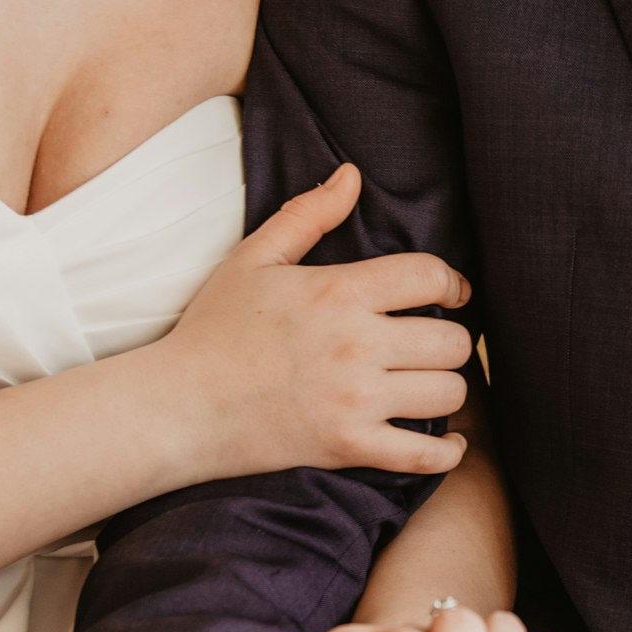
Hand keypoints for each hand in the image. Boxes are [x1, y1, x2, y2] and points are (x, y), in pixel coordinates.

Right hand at [151, 164, 473, 478]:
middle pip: (453, 340)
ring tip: (428, 384)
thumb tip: (352, 174)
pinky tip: (449, 441)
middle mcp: (355, 346)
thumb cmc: (214, 330)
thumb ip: (308, 214)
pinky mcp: (349, 447)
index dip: (452, 283)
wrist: (179, 406)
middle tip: (433, 344)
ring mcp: (355, 401)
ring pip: (449, 393)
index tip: (451, 293)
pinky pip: (425, 456)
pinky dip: (448, 453)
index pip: (429, 276)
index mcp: (337, 293)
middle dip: (452, 340)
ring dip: (446, 388)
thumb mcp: (253, 259)